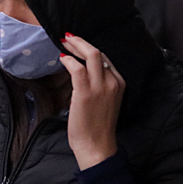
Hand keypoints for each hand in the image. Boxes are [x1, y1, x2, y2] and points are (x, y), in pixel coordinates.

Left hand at [59, 33, 125, 169]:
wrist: (97, 146)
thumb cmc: (98, 127)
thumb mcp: (106, 101)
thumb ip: (100, 85)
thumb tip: (83, 69)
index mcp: (119, 83)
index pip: (105, 58)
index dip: (89, 48)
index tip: (77, 43)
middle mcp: (112, 82)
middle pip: (98, 52)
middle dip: (81, 41)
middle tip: (67, 37)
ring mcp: (100, 87)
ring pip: (90, 55)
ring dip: (74, 46)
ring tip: (63, 43)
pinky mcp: (85, 93)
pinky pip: (77, 68)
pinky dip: (68, 60)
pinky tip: (62, 59)